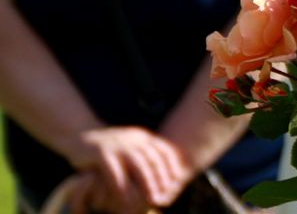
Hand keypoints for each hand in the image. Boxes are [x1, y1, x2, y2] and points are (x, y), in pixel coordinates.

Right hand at [67, 126, 189, 210]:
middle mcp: (132, 138)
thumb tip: (167, 173)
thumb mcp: (129, 148)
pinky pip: (114, 172)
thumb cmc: (108, 149)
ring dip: (146, 183)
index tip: (178, 181)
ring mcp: (116, 144)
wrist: (78, 134)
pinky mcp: (100, 152)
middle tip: (166, 194)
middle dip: (161, 178)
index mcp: (142, 136)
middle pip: (152, 158)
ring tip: (150, 199)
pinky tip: (125, 200)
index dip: (172, 166)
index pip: (164, 150)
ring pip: (137, 164)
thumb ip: (145, 157)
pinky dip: (121, 187)